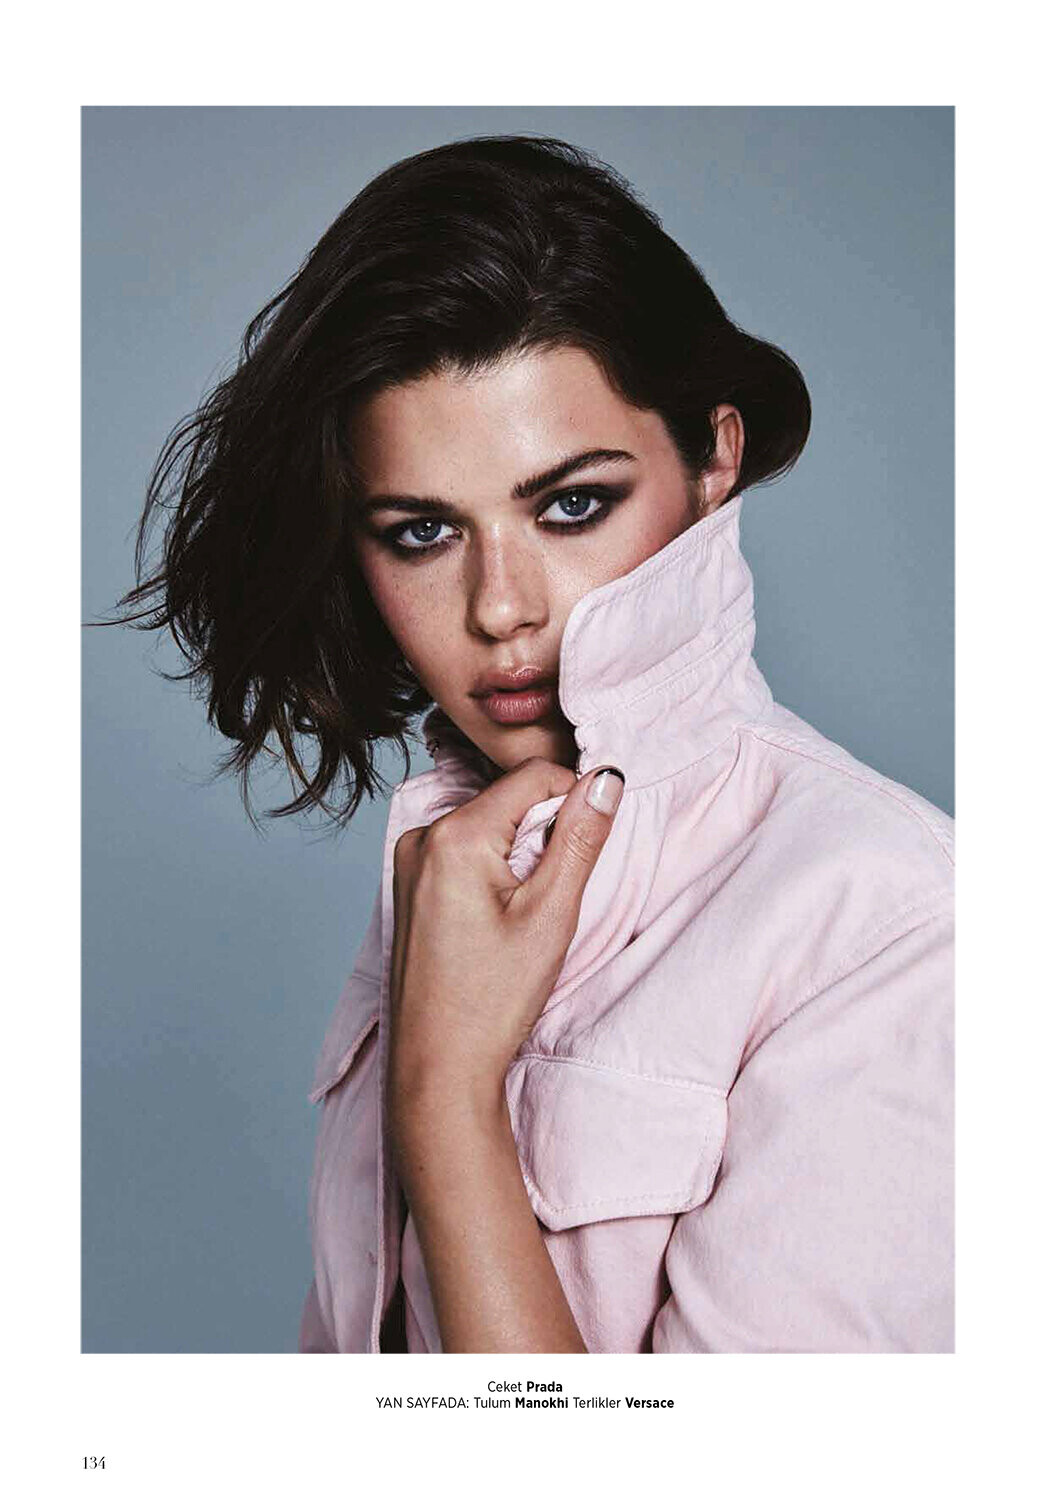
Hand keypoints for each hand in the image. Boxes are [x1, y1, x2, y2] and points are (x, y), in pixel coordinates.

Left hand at [387, 757, 624, 1129]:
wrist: (438, 1067)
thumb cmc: (491, 1000)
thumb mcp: (550, 914)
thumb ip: (579, 838)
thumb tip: (606, 778)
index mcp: (454, 835)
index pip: (533, 777)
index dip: (574, 801)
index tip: (587, 849)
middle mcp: (422, 837)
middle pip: (507, 801)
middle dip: (542, 833)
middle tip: (549, 897)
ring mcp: (408, 862)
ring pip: (488, 827)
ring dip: (518, 854)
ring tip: (520, 917)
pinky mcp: (407, 886)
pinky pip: (463, 853)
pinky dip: (492, 871)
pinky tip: (496, 924)